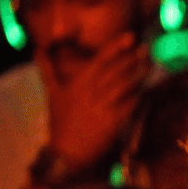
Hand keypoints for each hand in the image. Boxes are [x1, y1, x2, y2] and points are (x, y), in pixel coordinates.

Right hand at [40, 31, 149, 173]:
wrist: (67, 152)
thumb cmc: (60, 121)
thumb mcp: (52, 93)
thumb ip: (47, 70)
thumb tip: (37, 50)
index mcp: (78, 82)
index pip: (100, 59)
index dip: (115, 46)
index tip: (130, 37)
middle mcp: (91, 91)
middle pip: (116, 69)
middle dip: (133, 58)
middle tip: (146, 49)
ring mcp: (103, 105)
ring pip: (126, 84)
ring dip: (140, 73)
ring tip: (150, 65)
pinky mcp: (114, 120)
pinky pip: (131, 103)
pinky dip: (140, 95)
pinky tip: (147, 89)